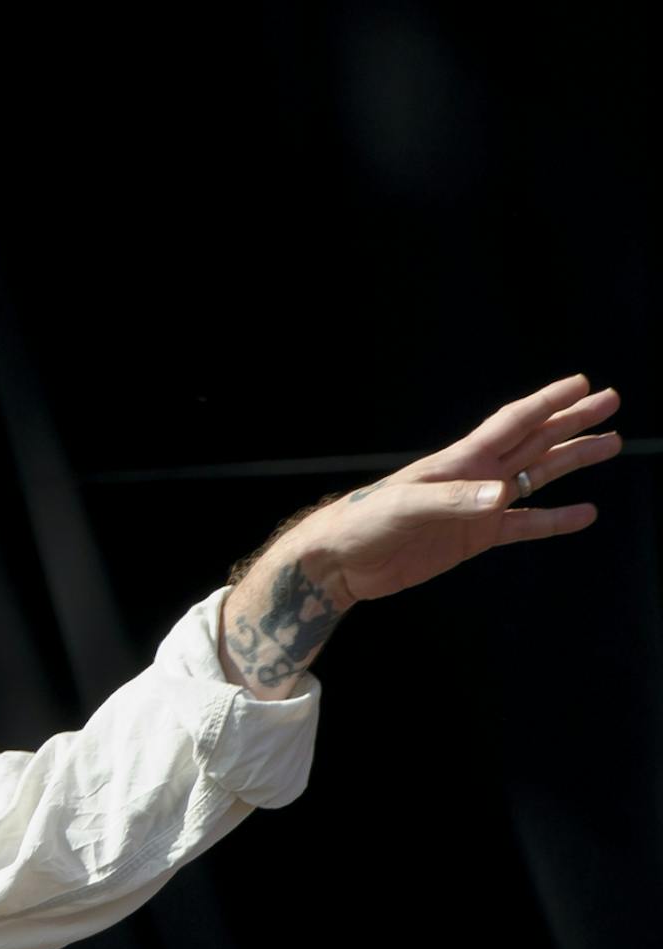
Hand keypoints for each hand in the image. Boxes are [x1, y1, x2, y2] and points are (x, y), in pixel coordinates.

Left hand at [307, 374, 622, 605]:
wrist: (341, 561)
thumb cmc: (364, 522)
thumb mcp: (405, 507)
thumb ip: (454, 501)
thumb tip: (501, 496)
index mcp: (459, 460)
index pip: (513, 422)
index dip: (547, 402)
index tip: (582, 382)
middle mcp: (475, 477)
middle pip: (535, 442)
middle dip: (572, 422)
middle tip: (611, 401)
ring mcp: (478, 507)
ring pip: (537, 476)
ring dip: (573, 461)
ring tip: (611, 444)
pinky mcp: (475, 538)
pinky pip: (525, 525)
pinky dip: (555, 519)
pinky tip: (585, 513)